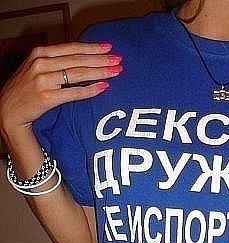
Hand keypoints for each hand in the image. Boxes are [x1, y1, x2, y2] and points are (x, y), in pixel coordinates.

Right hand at [0, 41, 121, 136]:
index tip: (109, 47)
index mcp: (40, 53)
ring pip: (78, 74)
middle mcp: (41, 63)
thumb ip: (56, 62)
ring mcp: (44, 80)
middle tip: (118, 60)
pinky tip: (104, 87)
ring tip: (115, 72)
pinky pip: (74, 92)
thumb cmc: (26, 90)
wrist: (9, 111)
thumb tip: (82, 59)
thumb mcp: (37, 68)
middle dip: (101, 60)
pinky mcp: (47, 97)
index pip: (72, 48)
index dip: (92, 47)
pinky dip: (90, 90)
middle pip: (78, 60)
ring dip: (100, 72)